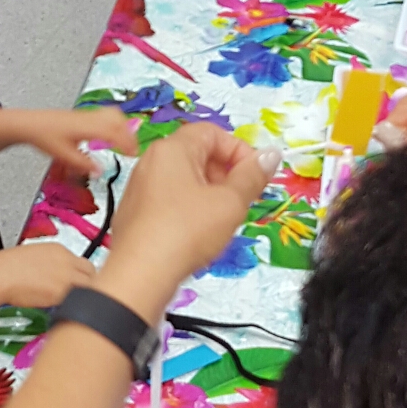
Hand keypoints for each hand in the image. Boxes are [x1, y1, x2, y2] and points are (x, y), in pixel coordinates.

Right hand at [0, 240, 91, 307]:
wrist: (0, 275)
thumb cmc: (8, 267)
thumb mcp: (34, 255)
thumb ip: (52, 262)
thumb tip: (56, 273)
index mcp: (60, 250)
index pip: (84, 262)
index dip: (83, 274)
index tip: (79, 281)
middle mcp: (66, 261)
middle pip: (91, 272)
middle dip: (89, 283)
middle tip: (82, 293)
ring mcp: (66, 277)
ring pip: (88, 287)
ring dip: (84, 295)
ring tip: (74, 302)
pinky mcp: (62, 293)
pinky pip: (77, 301)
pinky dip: (73, 305)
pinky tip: (64, 307)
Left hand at [17, 107, 141, 172]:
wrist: (30, 124)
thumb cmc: (44, 137)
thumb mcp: (64, 156)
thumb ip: (84, 164)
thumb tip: (100, 171)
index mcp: (87, 127)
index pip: (115, 133)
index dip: (127, 143)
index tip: (133, 153)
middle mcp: (90, 118)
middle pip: (119, 120)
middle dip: (130, 135)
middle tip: (134, 149)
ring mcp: (87, 114)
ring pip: (113, 114)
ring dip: (123, 126)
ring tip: (126, 141)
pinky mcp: (83, 114)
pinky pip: (106, 114)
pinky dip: (115, 123)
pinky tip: (110, 134)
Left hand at [99, 122, 275, 318]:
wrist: (140, 274)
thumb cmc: (186, 232)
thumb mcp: (230, 203)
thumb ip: (252, 176)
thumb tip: (271, 154)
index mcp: (173, 149)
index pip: (213, 133)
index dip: (240, 152)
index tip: (254, 177)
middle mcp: (151, 161)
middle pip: (198, 154)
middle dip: (225, 174)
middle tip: (239, 201)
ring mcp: (140, 187)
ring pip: (185, 179)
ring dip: (210, 194)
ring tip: (220, 221)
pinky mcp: (135, 212)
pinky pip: (169, 199)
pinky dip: (189, 209)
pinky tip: (196, 234)